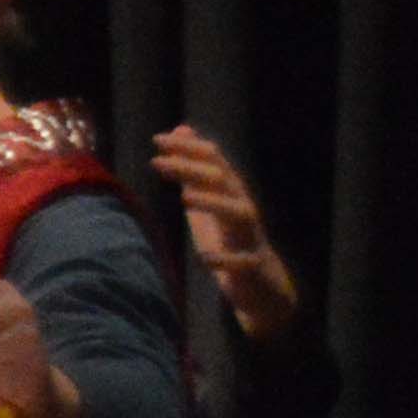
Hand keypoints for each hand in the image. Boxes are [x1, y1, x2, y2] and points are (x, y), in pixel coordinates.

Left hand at [154, 125, 303, 347]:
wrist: (260, 286)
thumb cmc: (228, 239)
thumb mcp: (207, 201)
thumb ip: (193, 171)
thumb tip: (179, 131)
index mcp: (231, 195)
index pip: (214, 163)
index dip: (189, 149)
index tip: (157, 139)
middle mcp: (244, 210)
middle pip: (224, 183)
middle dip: (192, 169)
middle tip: (157, 161)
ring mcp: (251, 238)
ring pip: (241, 214)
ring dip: (214, 204)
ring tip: (185, 198)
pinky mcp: (253, 267)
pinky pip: (244, 262)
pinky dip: (225, 259)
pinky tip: (205, 258)